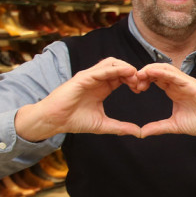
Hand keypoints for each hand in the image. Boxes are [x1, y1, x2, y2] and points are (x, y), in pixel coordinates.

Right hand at [15, 56, 143, 141]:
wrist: (54, 121)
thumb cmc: (74, 121)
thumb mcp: (103, 125)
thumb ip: (121, 127)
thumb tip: (139, 133)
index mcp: (103, 87)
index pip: (122, 76)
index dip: (133, 80)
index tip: (142, 90)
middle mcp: (97, 79)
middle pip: (119, 66)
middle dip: (133, 72)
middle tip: (141, 84)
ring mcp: (89, 77)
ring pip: (111, 63)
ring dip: (126, 68)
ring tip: (135, 77)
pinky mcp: (82, 78)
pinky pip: (101, 69)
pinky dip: (115, 69)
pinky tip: (126, 72)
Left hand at [135, 63, 195, 145]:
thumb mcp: (173, 125)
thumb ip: (158, 127)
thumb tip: (142, 133)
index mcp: (174, 90)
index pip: (156, 79)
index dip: (143, 80)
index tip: (134, 87)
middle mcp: (179, 84)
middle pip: (158, 71)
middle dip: (144, 73)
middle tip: (133, 81)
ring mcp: (186, 82)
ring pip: (165, 69)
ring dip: (151, 69)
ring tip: (140, 74)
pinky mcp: (192, 84)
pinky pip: (175, 75)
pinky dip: (163, 72)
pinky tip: (152, 73)